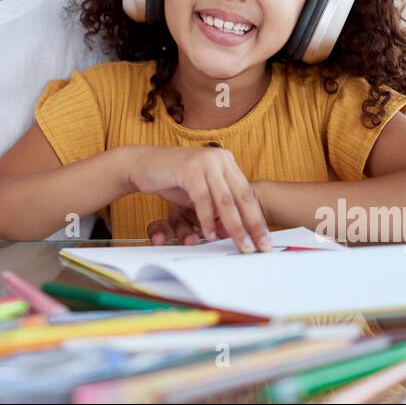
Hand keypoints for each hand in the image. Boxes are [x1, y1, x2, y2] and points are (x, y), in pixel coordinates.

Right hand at [124, 146, 271, 251]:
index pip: (247, 194)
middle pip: (241, 197)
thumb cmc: (172, 179)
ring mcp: (205, 161)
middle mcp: (220, 158)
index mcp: (226, 161)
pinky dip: (207, 220)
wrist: (141, 165)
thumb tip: (236, 232)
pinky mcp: (189, 168)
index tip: (264, 239)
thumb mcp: (200, 193)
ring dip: (234, 226)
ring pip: (225, 200)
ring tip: (241, 245)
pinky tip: (210, 235)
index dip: (257, 218)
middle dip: (252, 225)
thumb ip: (218, 208)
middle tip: (260, 246)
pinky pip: (203, 199)